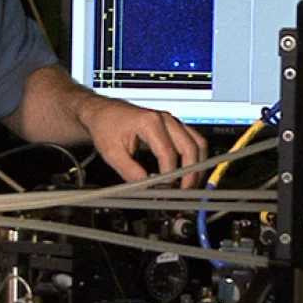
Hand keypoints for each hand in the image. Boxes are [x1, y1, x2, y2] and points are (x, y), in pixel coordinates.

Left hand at [78, 97, 207, 187]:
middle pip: (191, 146)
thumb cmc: (106, 126)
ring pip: (198, 142)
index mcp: (150, 122)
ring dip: (198, 164)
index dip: (168, 174)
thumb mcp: (112, 153)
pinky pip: (193, 140)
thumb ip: (129, 172)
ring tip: (191, 184)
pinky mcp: (174, 126)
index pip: (168, 153)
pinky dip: (195, 157)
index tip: (163, 188)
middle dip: (191, 172)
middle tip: (184, 191)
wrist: (104, 112)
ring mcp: (172, 121)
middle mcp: (165, 119)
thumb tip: (147, 188)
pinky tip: (189, 172)